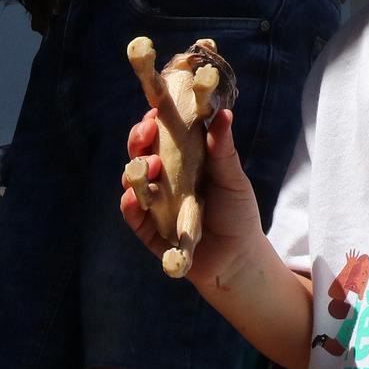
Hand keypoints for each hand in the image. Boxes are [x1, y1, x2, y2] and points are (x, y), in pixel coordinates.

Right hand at [120, 108, 265, 288]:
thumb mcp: (233, 179)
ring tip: (151, 166)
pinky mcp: (148, 230)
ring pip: (133, 180)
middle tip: (147, 131)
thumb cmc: (238, 214)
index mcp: (183, 161)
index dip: (155, 121)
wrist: (238, 258)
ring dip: (136, 170)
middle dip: (139, 139)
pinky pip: (132, 214)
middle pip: (141, 153)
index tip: (157, 110)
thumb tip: (224, 113)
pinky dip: (130, 204)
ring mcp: (154, 204)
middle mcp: (164, 179)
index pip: (162, 135)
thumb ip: (223, 150)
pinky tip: (134, 198)